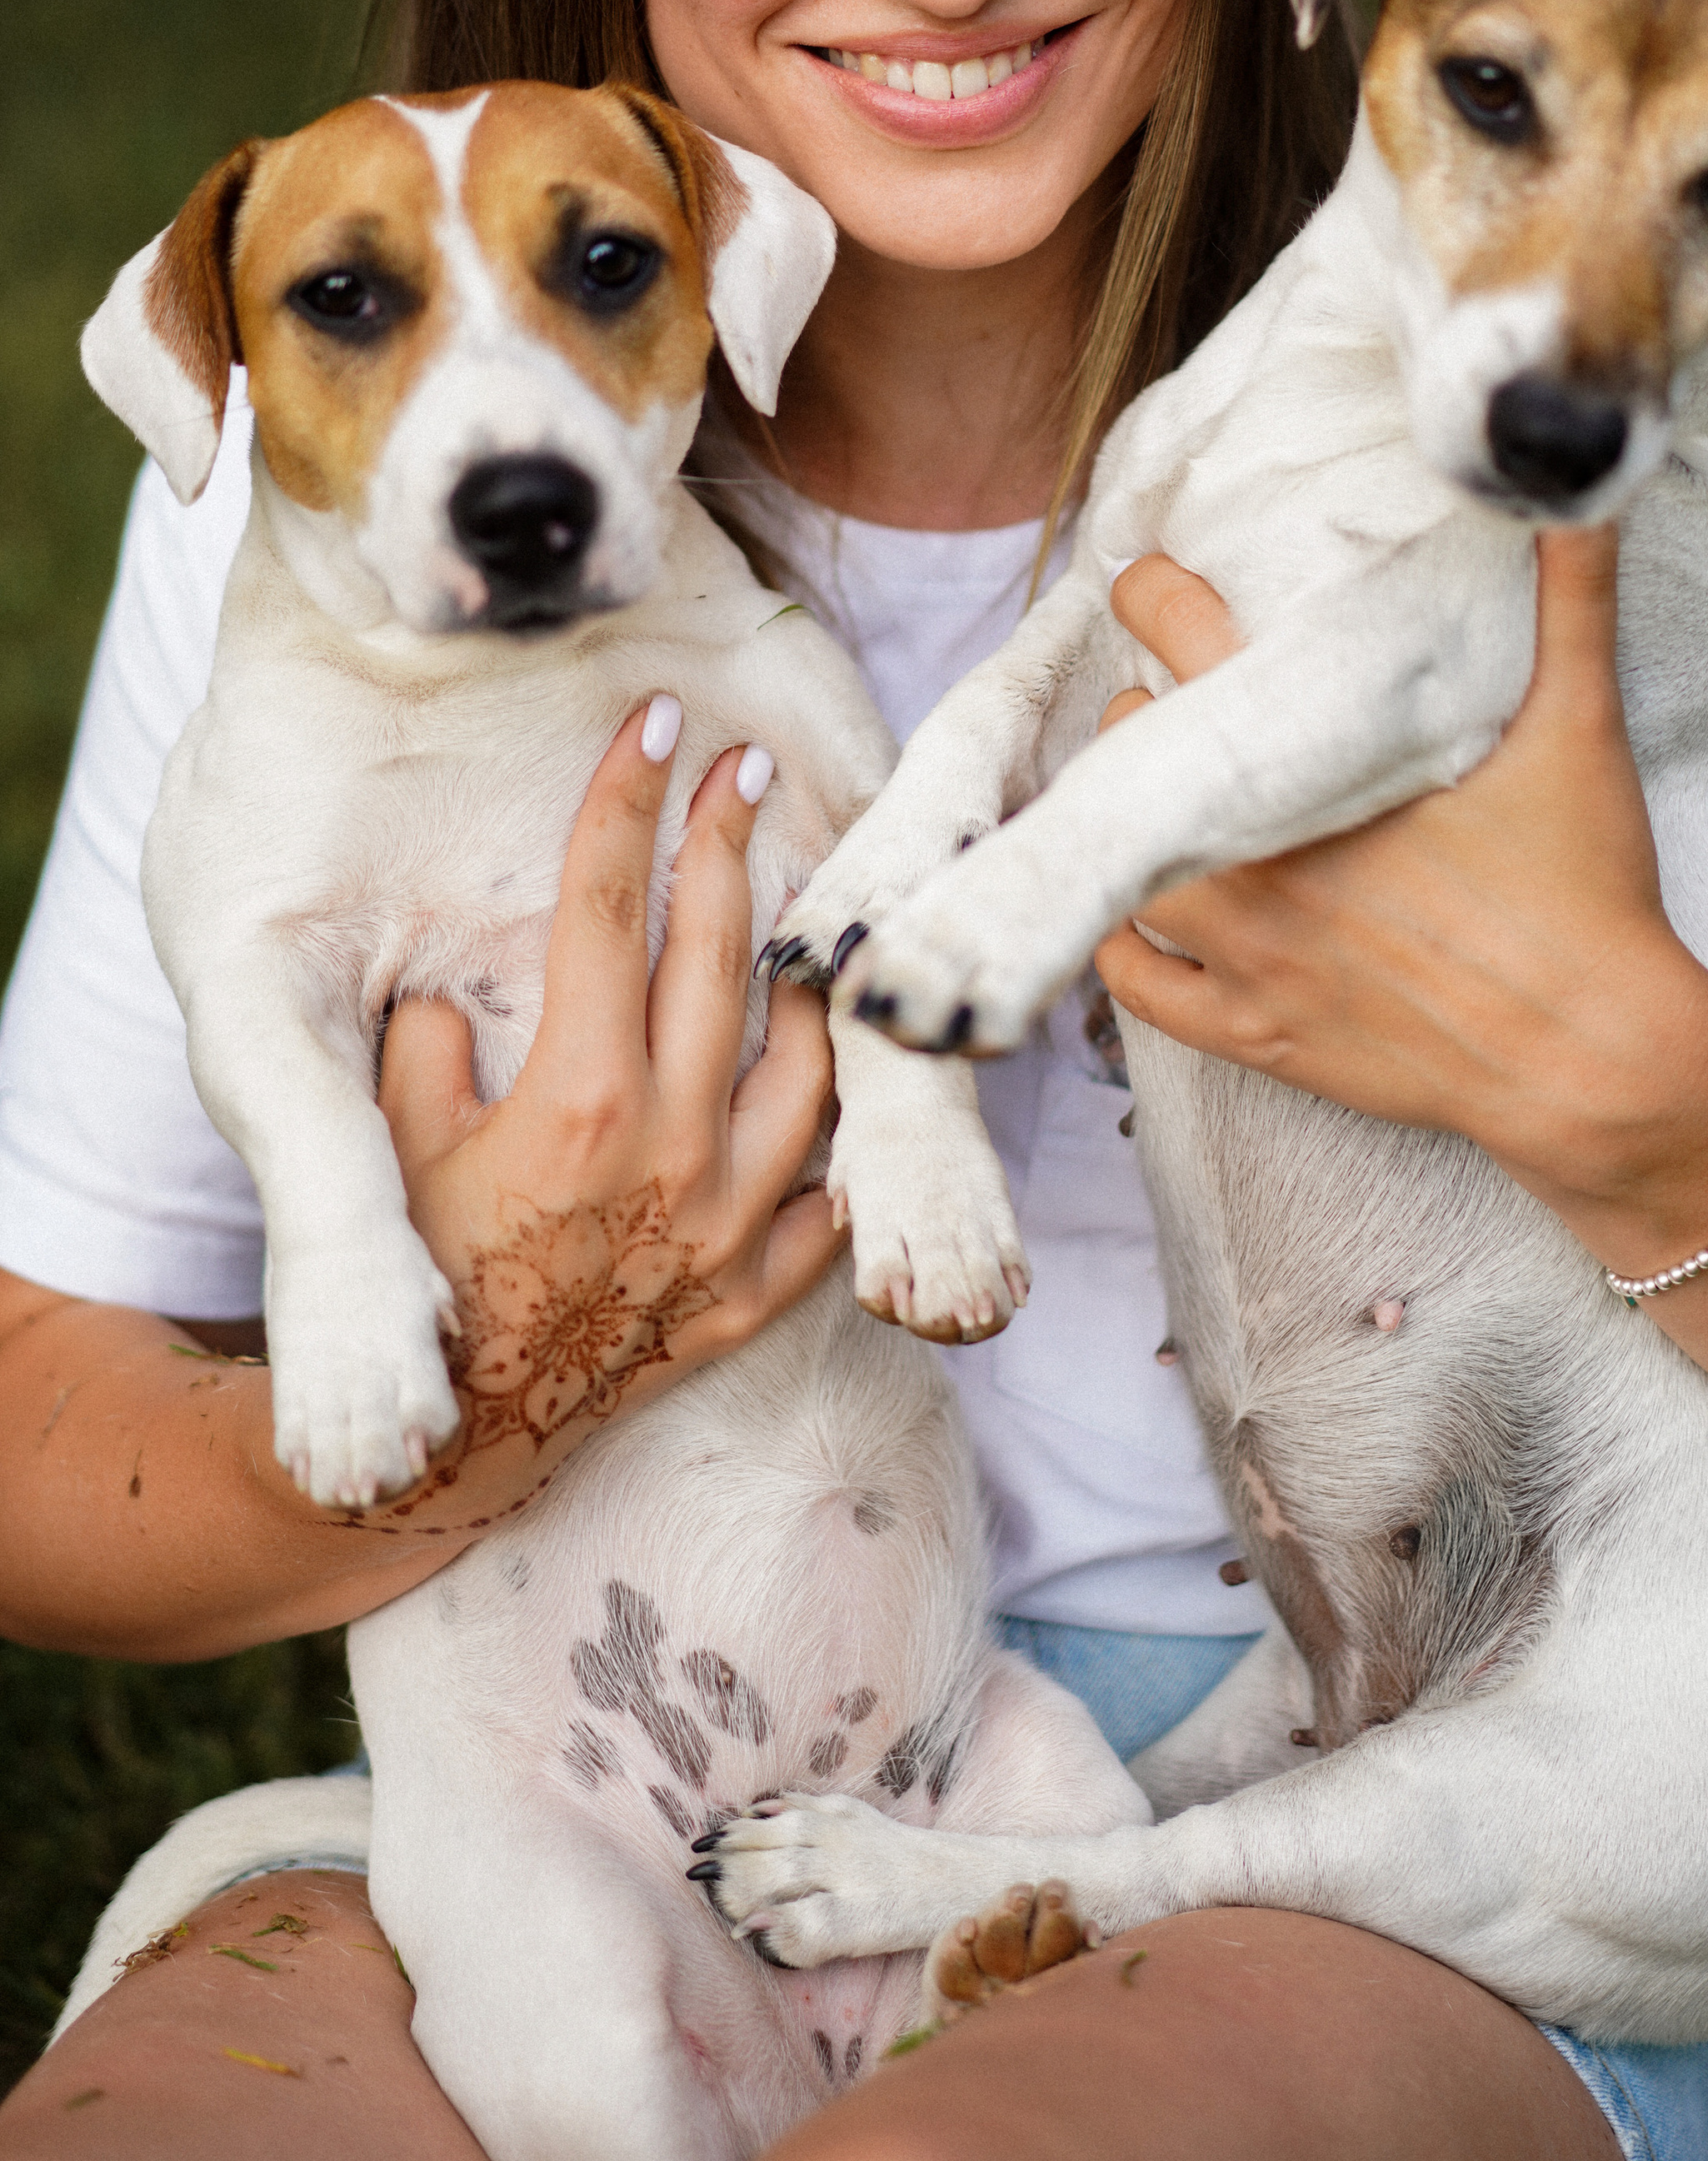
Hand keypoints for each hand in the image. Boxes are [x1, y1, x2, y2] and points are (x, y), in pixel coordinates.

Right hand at [369, 709, 839, 1524]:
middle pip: (719, 959)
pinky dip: (853, 1137)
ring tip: (809, 910)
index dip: (628, 804)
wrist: (460, 1437)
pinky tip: (860, 1078)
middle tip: (744, 772)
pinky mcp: (760, 1288)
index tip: (656, 724)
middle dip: (731, 846)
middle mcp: (674, 1150)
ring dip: (809, 976)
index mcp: (579, 1100)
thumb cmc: (420, 1279)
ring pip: (812, 1063)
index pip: (610, 912)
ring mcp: (732, 1222)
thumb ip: (427, 1046)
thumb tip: (456, 982)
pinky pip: (838, 1197)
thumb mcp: (395, 1148)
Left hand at [1092, 535, 1707, 1266]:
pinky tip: (1142, 920)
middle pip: (1136, 750)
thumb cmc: (1586, 884)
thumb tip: (1583, 494)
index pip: (1186, 641)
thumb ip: (1572, 595)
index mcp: (1317, 760)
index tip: (1147, 579)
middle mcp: (1258, 853)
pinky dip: (1129, 951)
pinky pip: (1142, 993)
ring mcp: (1250, 953)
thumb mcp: (1582, 722)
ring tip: (1161, 800)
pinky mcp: (1260, 1035)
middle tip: (1178, 701)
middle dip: (1149, 714)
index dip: (1154, 597)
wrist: (1594, 1053)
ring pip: (1128, 867)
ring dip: (1133, 825)